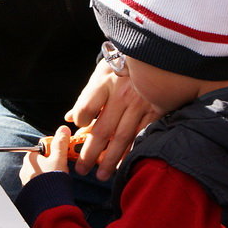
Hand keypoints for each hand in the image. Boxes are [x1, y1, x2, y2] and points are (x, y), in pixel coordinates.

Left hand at [20, 125, 71, 185]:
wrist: (49, 203)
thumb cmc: (52, 179)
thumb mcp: (59, 158)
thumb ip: (61, 143)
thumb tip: (63, 129)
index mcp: (30, 158)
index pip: (43, 147)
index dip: (55, 149)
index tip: (63, 153)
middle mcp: (25, 168)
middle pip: (43, 159)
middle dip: (54, 161)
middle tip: (63, 165)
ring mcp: (27, 180)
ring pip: (42, 171)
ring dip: (51, 171)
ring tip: (61, 176)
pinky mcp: (31, 191)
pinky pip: (40, 181)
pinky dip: (48, 181)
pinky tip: (56, 184)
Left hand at [65, 60, 160, 180]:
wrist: (158, 53)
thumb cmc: (124, 64)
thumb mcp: (102, 73)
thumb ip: (86, 97)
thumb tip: (69, 118)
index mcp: (105, 82)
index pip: (86, 108)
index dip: (81, 121)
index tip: (79, 129)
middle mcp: (122, 95)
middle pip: (102, 130)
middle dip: (90, 153)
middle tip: (81, 169)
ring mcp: (140, 104)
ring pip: (122, 137)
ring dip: (110, 159)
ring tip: (101, 175)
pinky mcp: (156, 111)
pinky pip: (141, 135)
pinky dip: (132, 151)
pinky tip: (124, 164)